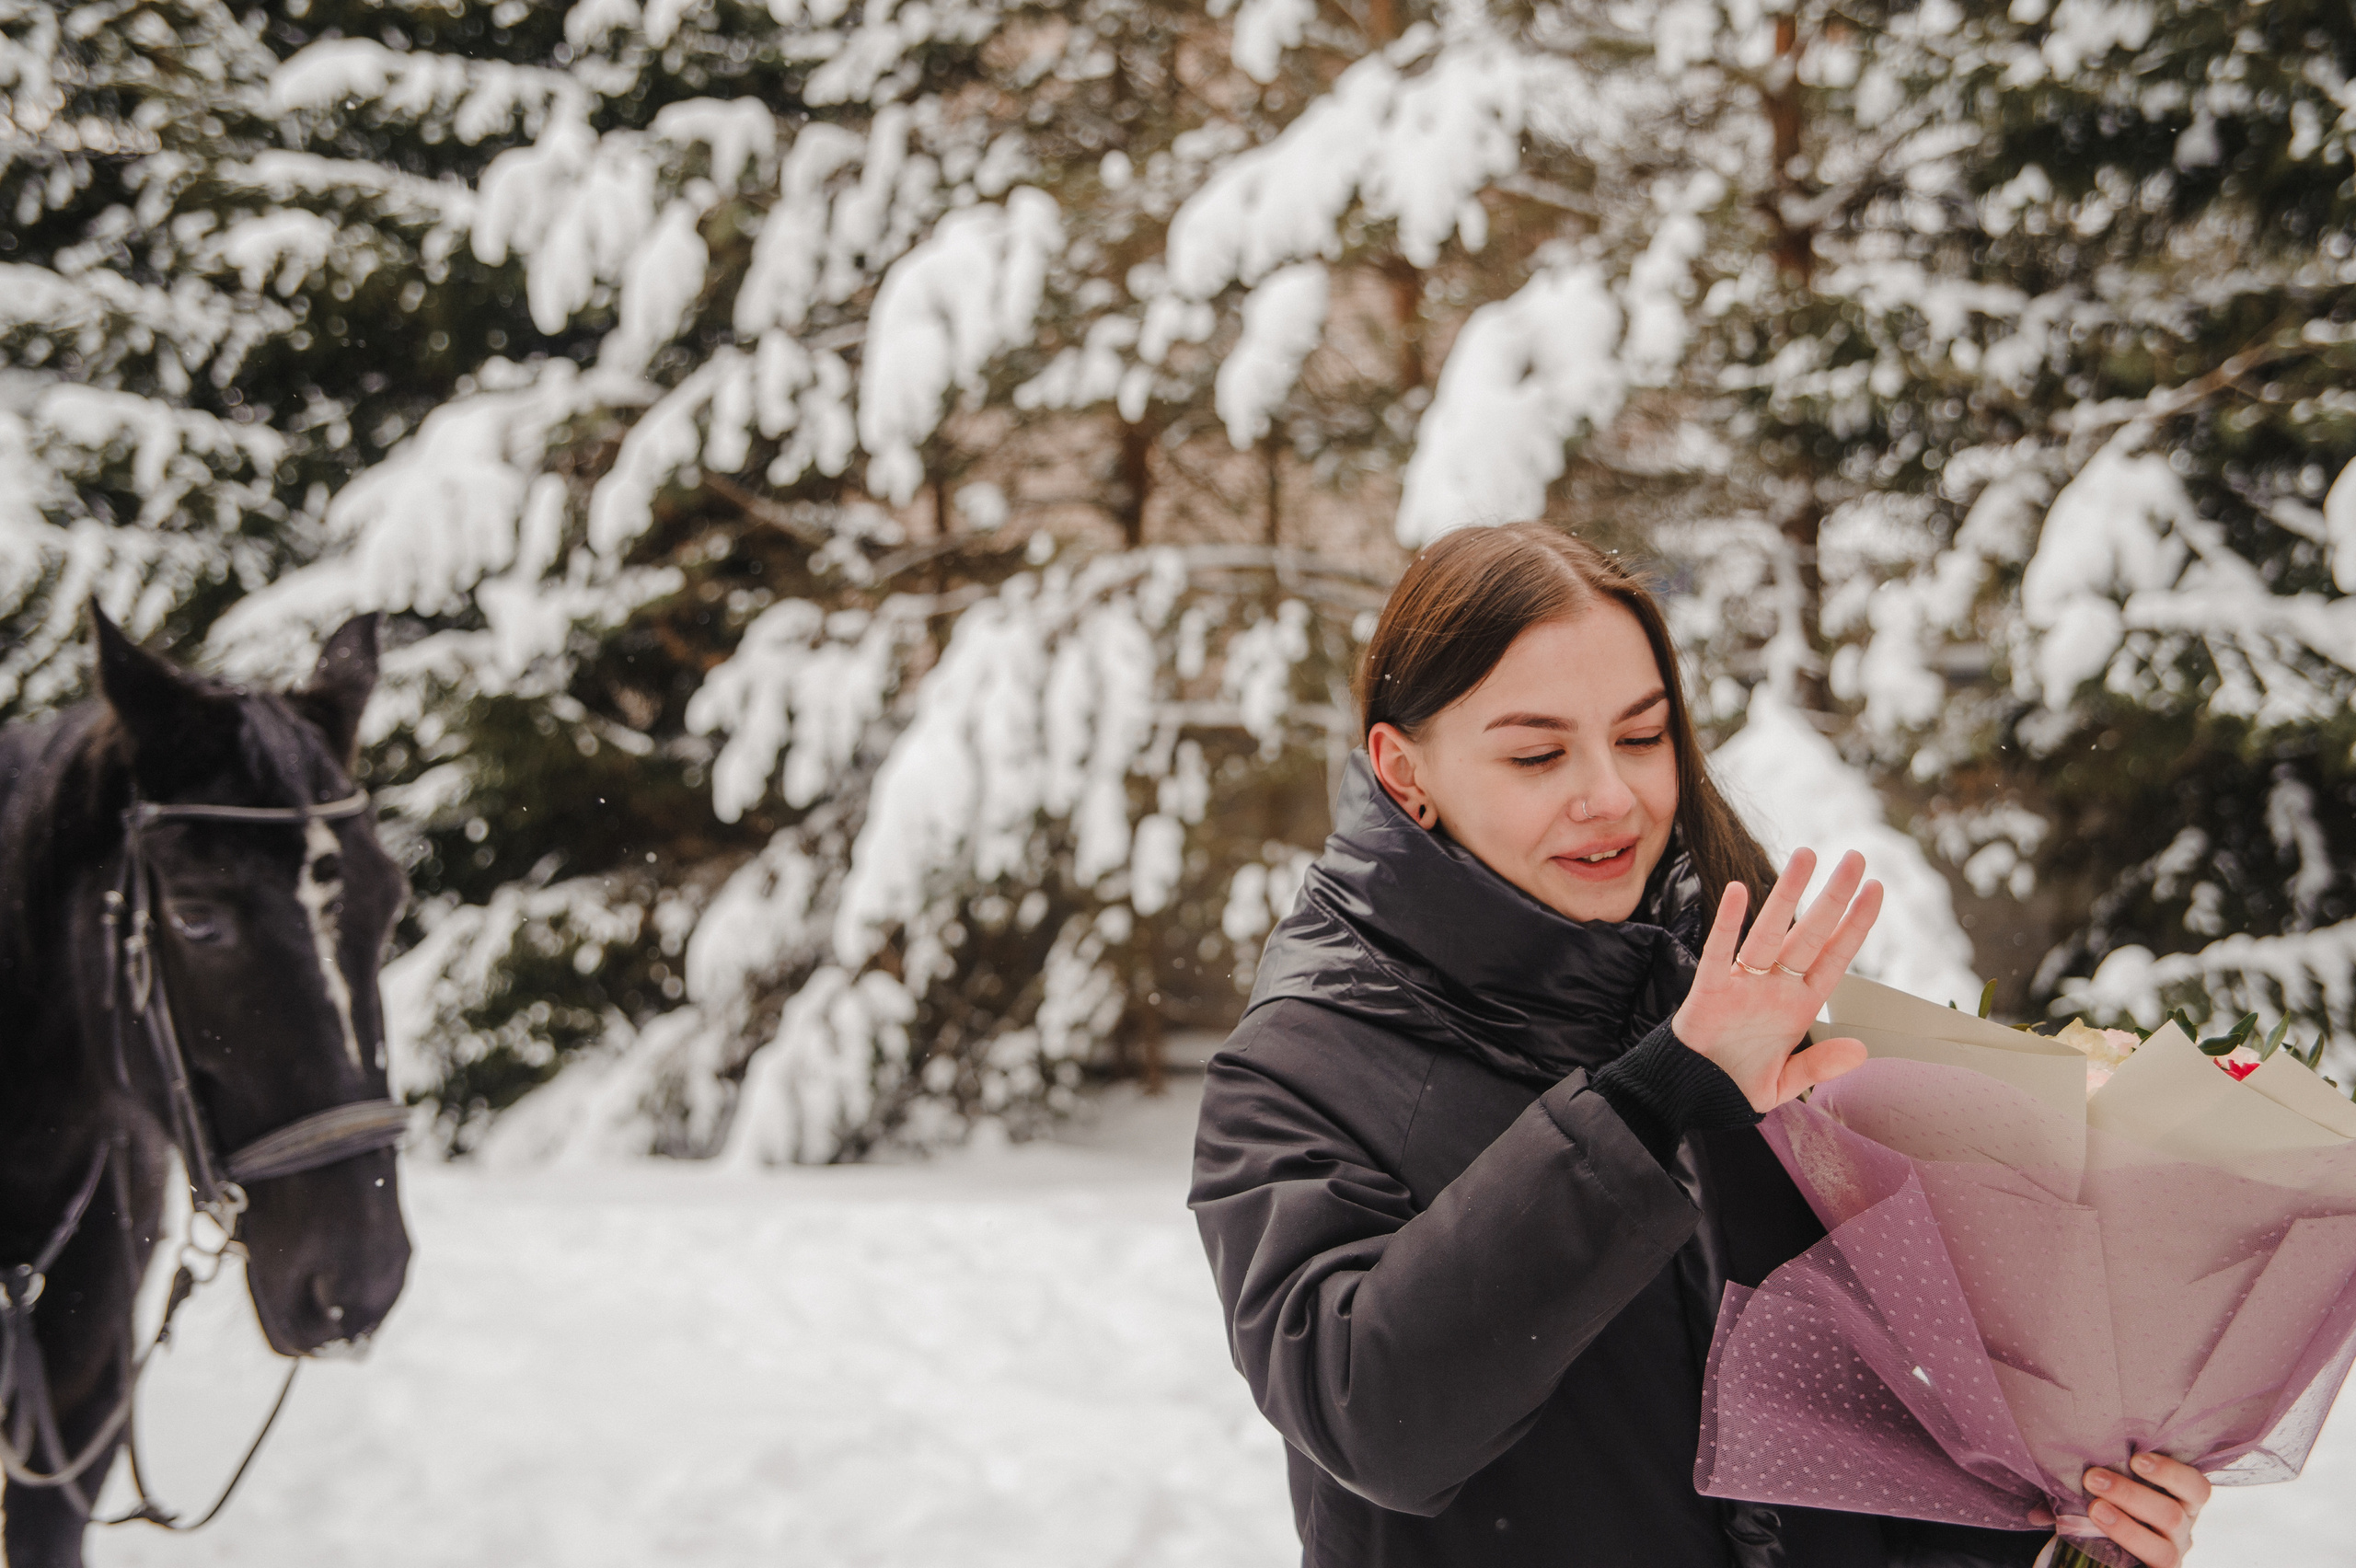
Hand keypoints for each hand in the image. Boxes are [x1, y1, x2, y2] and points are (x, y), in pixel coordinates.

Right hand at [1670, 848, 1881, 1111]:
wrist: (1691, 1093)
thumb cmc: (1737, 1082)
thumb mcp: (1785, 1084)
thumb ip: (1819, 1066)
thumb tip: (1861, 1051)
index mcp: (1799, 1005)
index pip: (1835, 957)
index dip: (1856, 924)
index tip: (1876, 889)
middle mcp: (1775, 987)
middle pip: (1810, 934)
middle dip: (1833, 896)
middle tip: (1855, 857)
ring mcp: (1743, 984)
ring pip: (1769, 932)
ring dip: (1787, 894)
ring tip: (1806, 856)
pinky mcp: (1709, 990)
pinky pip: (1719, 952)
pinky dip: (1726, 923)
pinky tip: (1735, 893)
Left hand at [2027, 1454, 2208, 1566]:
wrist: (2105, 1549)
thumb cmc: (2111, 1503)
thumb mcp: (2111, 1488)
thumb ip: (2096, 1479)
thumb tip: (2058, 1473)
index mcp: (2181, 1502)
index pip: (2196, 1487)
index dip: (2171, 1472)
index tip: (2136, 1459)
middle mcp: (2183, 1530)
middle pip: (2172, 1515)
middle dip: (2130, 1495)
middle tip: (2093, 1478)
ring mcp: (2172, 1556)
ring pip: (2162, 1549)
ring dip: (2125, 1527)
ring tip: (2094, 1509)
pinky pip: (2150, 1567)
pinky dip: (2123, 1549)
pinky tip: (2096, 1538)